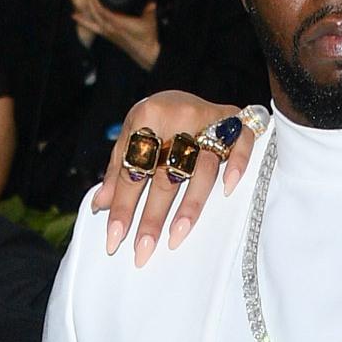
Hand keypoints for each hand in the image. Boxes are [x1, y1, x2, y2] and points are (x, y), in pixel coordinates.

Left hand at [80, 1, 161, 69]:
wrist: (144, 52)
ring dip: (86, 5)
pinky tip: (75, 16)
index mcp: (117, 23)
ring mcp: (106, 31)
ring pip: (92, 16)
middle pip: (94, 10)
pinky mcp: (106, 34)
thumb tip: (150, 1)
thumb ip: (149, 10)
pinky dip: (83, 21)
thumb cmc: (146, 37)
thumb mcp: (150, 22)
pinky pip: (91, 27)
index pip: (101, 8)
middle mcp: (109, 27)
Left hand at [93, 94, 253, 264]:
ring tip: (175, 238)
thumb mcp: (132, 134)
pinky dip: (237, 164)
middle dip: (151, 217)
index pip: (132, 170)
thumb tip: (100, 205)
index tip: (114, 238)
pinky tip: (228, 190)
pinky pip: (242, 144)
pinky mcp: (236, 121)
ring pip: (201, 169)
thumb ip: (117, 168)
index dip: (121, 206)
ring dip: (189, 206)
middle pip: (163, 175)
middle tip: (142, 250)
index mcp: (147, 116)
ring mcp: (210, 119)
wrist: (189, 90)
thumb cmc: (156, 118)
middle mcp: (179, 116)